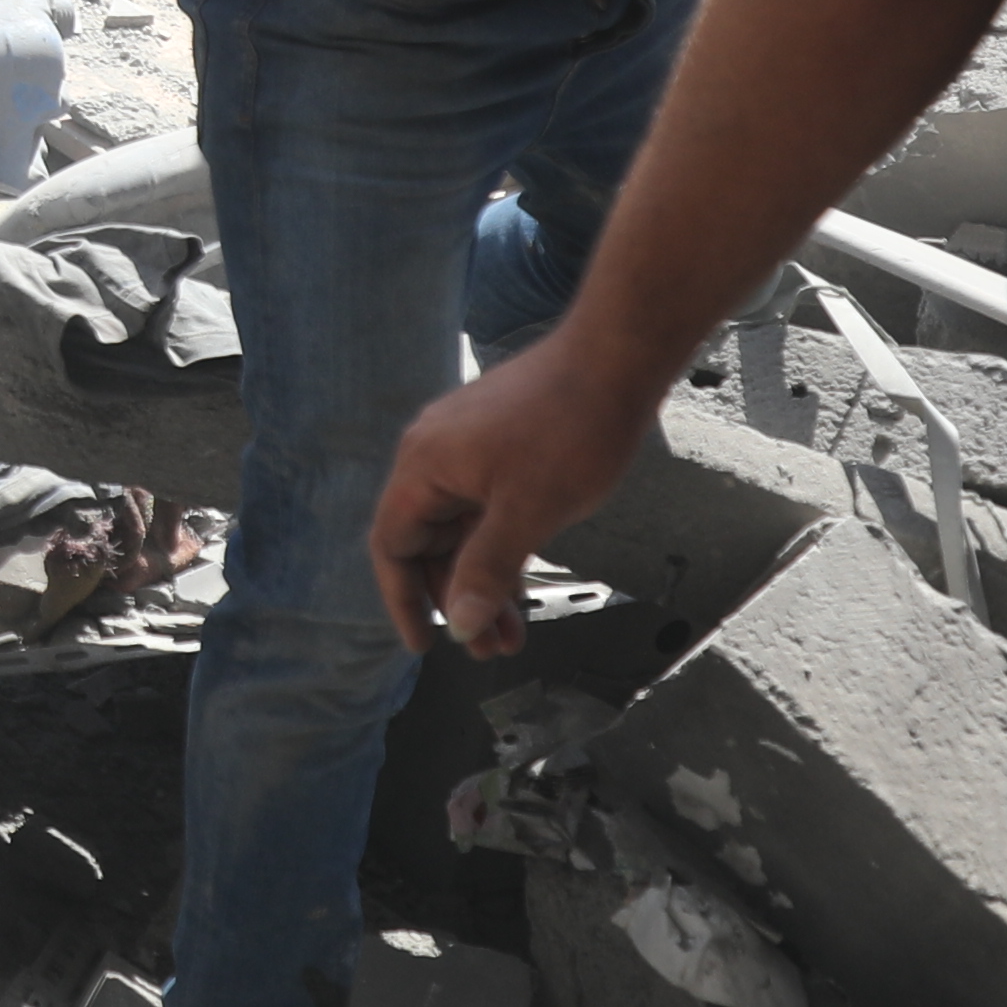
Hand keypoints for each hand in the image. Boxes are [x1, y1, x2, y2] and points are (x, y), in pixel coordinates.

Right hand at [371, 331, 661, 657]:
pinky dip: (499, 546)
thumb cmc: (572, 423)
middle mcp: (434, 453)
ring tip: (513, 630)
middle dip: (456, 599)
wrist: (615, 359)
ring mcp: (466, 447)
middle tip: (488, 647)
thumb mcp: (529, 511)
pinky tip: (523, 578)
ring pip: (460, 530)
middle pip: (426, 543)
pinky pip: (484, 507)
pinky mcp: (496, 443)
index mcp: (424, 465)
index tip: (424, 643)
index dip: (404, 599)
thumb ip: (487, 570)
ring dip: (482, 579)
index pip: (391, 545)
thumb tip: (461, 624)